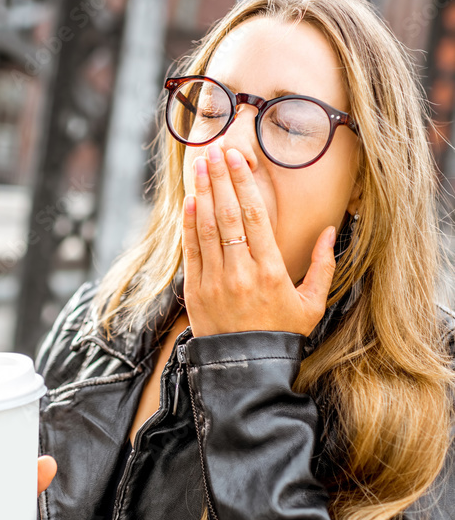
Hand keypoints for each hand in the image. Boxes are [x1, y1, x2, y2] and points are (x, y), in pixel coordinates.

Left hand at [182, 144, 336, 338]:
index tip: (237, 158)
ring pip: (207, 228)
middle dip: (221, 178)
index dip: (244, 183)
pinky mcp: (196, 291)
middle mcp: (241, 272)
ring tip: (201, 165)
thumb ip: (322, 266)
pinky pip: (192, 250)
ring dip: (203, 193)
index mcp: (271, 271)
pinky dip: (190, 224)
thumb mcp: (311, 303)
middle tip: (215, 149)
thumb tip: (329, 231)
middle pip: (228, 214)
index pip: (254, 216)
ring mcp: (215, 281)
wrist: (247, 369)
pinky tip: (191, 200)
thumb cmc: (282, 334)